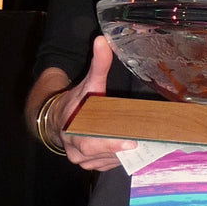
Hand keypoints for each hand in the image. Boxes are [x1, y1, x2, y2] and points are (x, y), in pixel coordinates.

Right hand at [50, 36, 137, 170]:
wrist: (58, 119)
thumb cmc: (77, 100)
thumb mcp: (88, 82)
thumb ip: (98, 64)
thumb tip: (102, 40)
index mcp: (73, 131)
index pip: (92, 142)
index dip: (110, 143)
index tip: (130, 141)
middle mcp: (77, 151)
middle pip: (106, 154)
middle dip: (126, 146)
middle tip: (148, 137)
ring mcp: (85, 161)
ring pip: (111, 161)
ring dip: (127, 152)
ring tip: (147, 139)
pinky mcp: (93, 165)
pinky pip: (111, 164)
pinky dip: (124, 156)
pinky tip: (136, 145)